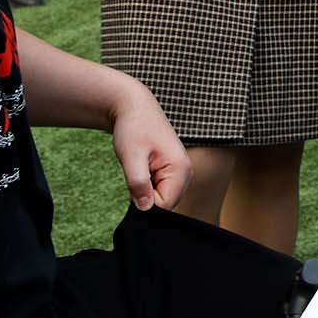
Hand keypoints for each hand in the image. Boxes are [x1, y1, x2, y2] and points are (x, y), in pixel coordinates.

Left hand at [108, 81, 190, 210]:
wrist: (133, 108)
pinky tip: (141, 167)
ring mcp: (180, 172)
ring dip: (144, 189)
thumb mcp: (131, 156)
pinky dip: (146, 184)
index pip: (163, 206)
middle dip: (145, 196)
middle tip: (135, 172)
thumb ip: (138, 184)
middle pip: (165, 204)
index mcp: (181, 170)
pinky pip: (159, 189)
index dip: (143, 201)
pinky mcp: (172, 171)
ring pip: (160, 198)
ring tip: (139, 167)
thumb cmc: (134, 128)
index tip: (133, 181)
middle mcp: (186, 173)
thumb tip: (144, 210)